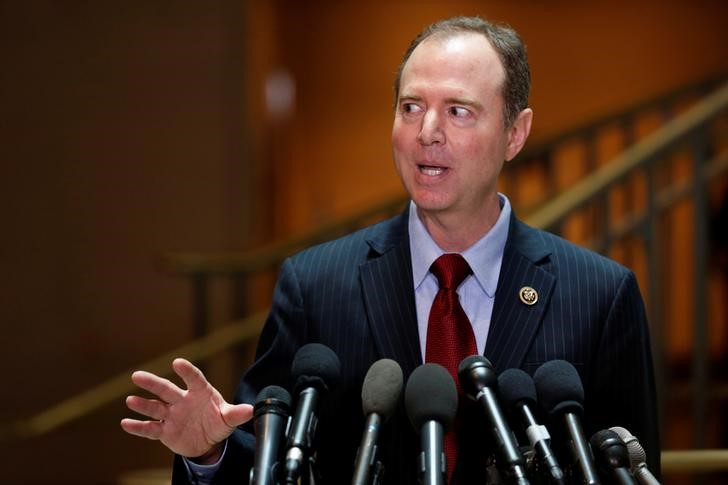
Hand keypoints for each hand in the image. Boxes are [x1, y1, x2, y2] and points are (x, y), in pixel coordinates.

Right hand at [120, 358, 252, 461]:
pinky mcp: (164, 431)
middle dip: (152, 383)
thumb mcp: (228, 419)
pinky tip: (125, 423)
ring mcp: (171, 415)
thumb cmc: (217, 422)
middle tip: (137, 375)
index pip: (193, 379)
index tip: (178, 363)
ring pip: (154, 408)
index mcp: (200, 393)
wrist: (207, 441)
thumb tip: (251, 410)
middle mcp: (182, 401)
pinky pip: (150, 429)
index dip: (186, 371)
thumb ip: (236, 414)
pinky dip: (138, 427)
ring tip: (130, 400)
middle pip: (166, 390)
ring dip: (142, 404)